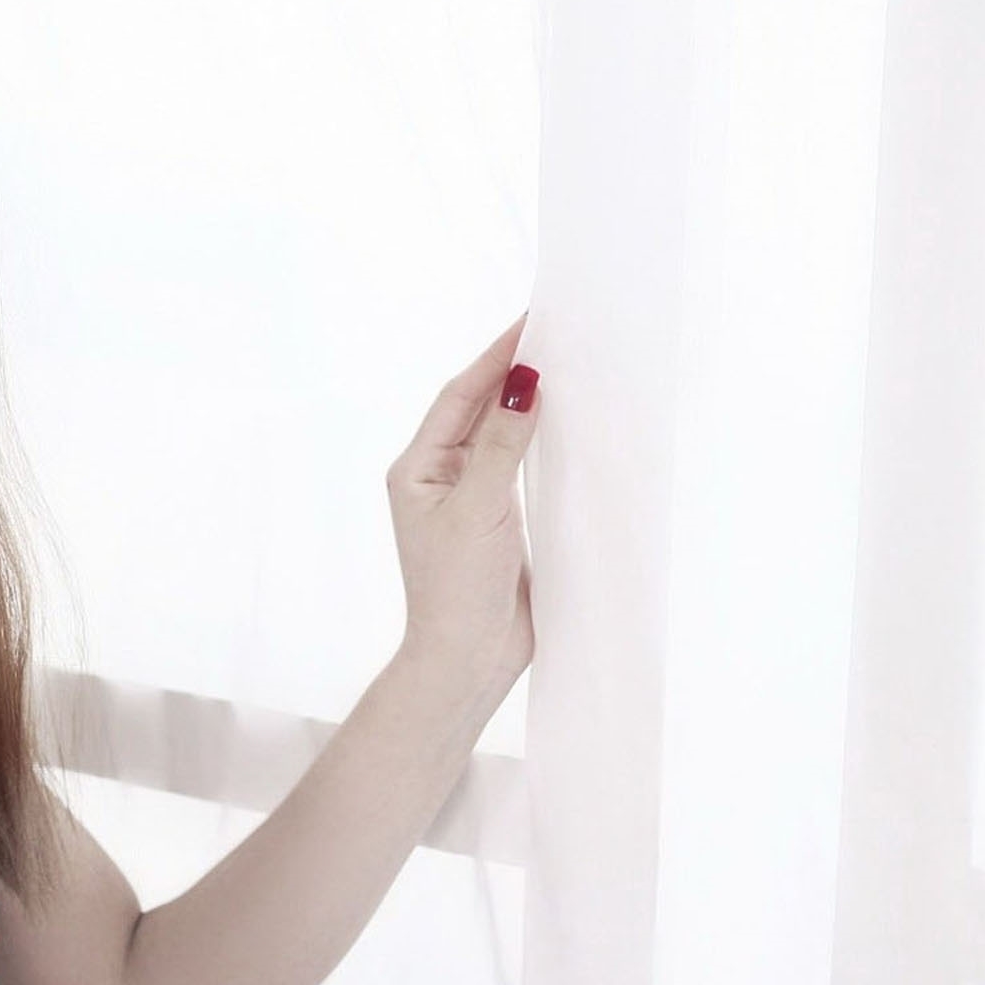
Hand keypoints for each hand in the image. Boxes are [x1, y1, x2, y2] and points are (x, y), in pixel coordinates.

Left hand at [386, 310, 540, 696]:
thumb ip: (503, 445)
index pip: (458, 397)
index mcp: (416, 469)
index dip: (494, 358)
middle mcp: (438, 477)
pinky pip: (519, 466)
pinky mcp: (498, 521)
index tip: (529, 322)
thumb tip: (524, 383)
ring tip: (566, 364)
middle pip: (477, 409)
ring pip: (500, 436)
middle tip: (554, 331)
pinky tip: (567, 423)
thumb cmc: (457, 590)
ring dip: (528, 403)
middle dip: (511, 372)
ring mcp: (469, 498)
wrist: (466, 661)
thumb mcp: (480, 509)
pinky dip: (540, 441)